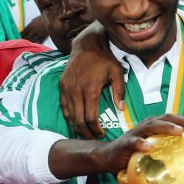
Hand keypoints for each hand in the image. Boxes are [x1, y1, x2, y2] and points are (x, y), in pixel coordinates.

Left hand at [20, 16, 50, 43]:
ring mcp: (39, 35)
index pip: (22, 33)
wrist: (50, 18)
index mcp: (30, 26)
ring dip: (29, 43)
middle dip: (23, 41)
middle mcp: (33, 31)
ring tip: (27, 45)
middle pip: (26, 38)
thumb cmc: (41, 19)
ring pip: (32, 42)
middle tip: (21, 43)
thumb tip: (24, 31)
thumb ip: (28, 26)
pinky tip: (34, 46)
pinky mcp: (44, 37)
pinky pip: (39, 43)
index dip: (19, 36)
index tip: (18, 38)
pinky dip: (36, 44)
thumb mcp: (33, 21)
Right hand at [59, 20, 123, 139]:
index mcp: (90, 90)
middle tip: (93, 139)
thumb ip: (119, 91)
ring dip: (76, 126)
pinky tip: (76, 121)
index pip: (89, 118)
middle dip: (85, 132)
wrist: (86, 44)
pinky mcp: (62, 85)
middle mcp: (75, 91)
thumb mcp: (117, 72)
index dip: (95, 129)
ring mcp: (67, 88)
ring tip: (85, 133)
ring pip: (69, 115)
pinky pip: (64, 106)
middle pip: (77, 120)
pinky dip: (69, 116)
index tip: (102, 134)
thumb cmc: (105, 59)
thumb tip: (121, 109)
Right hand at [95, 115, 183, 172]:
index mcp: (157, 126)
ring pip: (153, 125)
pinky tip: (149, 147)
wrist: (108, 157)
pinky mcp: (125, 142)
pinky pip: (134, 142)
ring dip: (167, 127)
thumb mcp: (154, 154)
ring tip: (179, 132)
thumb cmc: (135, 157)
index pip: (177, 120)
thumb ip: (169, 154)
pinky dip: (141, 143)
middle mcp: (148, 125)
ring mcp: (137, 132)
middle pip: (168, 118)